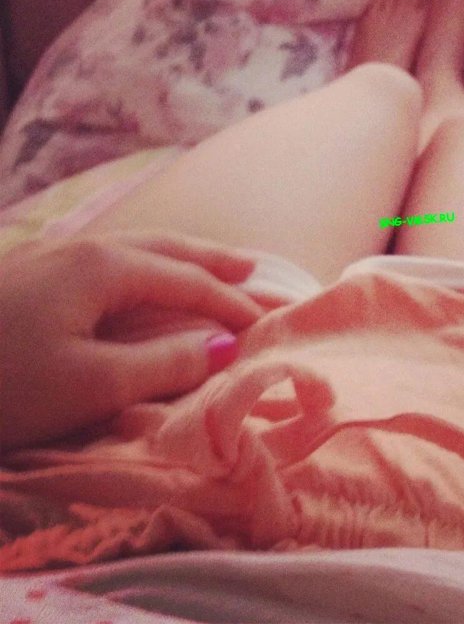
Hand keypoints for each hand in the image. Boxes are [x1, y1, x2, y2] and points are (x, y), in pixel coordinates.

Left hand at [0, 232, 263, 450]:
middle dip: (212, 260)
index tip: (267, 325)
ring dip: (179, 257)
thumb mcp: (91, 384)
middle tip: (253, 269)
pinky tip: (133, 276)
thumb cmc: (1, 381)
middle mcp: (86, 250)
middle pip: (166, 249)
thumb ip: (164, 363)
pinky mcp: (29, 273)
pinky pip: (109, 259)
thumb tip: (225, 346)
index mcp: (107, 268)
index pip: (188, 283)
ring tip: (206, 264)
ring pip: (135, 248)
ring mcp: (53, 256)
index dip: (231, 305)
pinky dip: (144, 265)